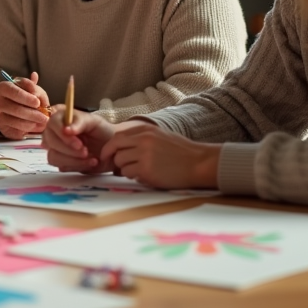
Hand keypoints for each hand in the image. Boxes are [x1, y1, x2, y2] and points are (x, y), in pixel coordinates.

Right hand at [0, 71, 50, 137]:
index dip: (26, 97)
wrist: (8, 109)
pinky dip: (29, 130)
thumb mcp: (27, 88)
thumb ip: (32, 86)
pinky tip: (36, 127)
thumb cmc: (21, 96)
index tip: (38, 102)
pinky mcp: (2, 127)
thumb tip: (35, 76)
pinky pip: (16, 130)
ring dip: (32, 123)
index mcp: (3, 87)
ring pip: (16, 121)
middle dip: (32, 114)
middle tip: (45, 117)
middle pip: (15, 109)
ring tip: (43, 122)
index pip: (13, 91)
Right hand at [43, 108, 116, 172]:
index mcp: (62, 119)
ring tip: (92, 158)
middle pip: (50, 141)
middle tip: (86, 151)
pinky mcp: (62, 162)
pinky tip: (90, 162)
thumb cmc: (102, 132)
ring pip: (53, 156)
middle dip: (69, 149)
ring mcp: (57, 149)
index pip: (52, 123)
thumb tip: (66, 130)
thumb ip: (80, 122)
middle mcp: (56, 133)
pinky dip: (78, 166)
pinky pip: (62, 167)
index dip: (61, 133)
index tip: (77, 142)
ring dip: (74, 160)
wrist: (112, 149)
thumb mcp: (95, 122)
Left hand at [100, 122, 219, 189]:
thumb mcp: (159, 136)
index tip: (108, 155)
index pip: (117, 136)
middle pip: (114, 148)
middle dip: (113, 158)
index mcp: (145, 130)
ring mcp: (144, 154)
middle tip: (117, 167)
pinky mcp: (146, 169)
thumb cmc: (181, 152)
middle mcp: (143, 139)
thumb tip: (119, 148)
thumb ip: (140, 139)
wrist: (199, 163)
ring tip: (138, 171)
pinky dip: (134, 176)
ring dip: (125, 169)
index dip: (110, 147)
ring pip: (120, 162)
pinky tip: (145, 176)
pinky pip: (128, 173)